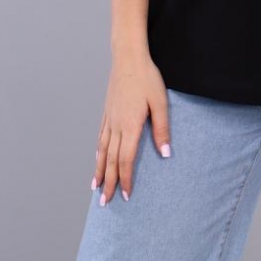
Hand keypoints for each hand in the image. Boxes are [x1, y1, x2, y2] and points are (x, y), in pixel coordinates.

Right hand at [91, 51, 171, 204]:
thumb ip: (162, 129)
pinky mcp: (107, 111)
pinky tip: (97, 158)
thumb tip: (165, 154)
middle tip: (104, 203)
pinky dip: (98, 152)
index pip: (125, 159)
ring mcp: (109, 118)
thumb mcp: (160, 102)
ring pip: (102, 151)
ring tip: (95, 187)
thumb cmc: (147, 78)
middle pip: (110, 160)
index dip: (125, 179)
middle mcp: (116, 126)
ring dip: (99, 170)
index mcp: (130, 126)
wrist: (128, 58)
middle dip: (108, 182)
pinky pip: (100, 137)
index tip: (126, 195)